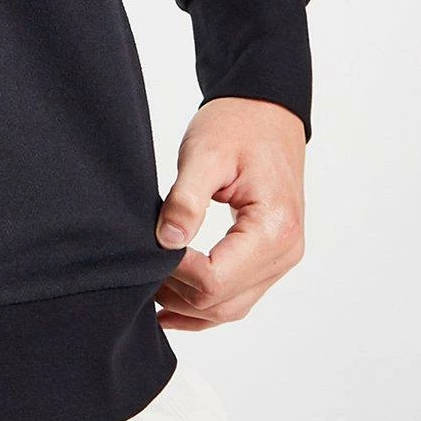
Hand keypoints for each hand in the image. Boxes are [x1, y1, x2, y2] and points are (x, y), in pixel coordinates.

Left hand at [152, 96, 305, 330]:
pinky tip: (170, 308)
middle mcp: (285, 253)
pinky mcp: (270, 256)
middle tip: (136, 271)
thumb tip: (167, 242)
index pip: (216, 279)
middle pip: (222, 301)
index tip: (146, 248)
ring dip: (187, 305)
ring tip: (146, 289)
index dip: (175, 272)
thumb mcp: (204, 153)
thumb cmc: (236, 125)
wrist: (266, 112)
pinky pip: (238, 295)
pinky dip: (205, 306)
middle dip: (176, 292)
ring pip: (230, 307)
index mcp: (274, 229)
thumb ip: (186, 198)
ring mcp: (281, 259)